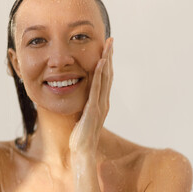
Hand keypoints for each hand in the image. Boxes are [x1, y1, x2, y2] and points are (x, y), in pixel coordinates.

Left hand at [69, 37, 113, 154]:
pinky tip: (100, 62)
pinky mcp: (93, 109)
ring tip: (108, 46)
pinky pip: (97, 88)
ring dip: (107, 61)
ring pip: (105, 78)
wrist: (82, 150)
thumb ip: (86, 105)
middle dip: (110, 57)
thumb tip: (82, 97)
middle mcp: (104, 102)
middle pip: (109, 75)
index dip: (107, 63)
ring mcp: (100, 105)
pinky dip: (99, 74)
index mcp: (102, 102)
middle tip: (111, 41)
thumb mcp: (84, 115)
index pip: (106, 79)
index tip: (106, 49)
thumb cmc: (81, 135)